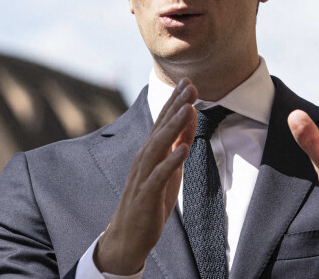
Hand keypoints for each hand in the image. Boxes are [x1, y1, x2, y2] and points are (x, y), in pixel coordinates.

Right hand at [94, 78, 197, 274]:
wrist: (128, 236)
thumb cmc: (151, 199)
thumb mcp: (171, 168)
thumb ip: (180, 143)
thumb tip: (191, 120)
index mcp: (151, 150)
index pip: (163, 120)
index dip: (175, 101)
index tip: (187, 82)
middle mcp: (145, 157)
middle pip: (161, 127)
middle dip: (176, 106)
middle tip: (189, 86)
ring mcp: (144, 174)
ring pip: (159, 145)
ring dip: (174, 126)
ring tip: (188, 108)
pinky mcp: (146, 194)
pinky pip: (159, 175)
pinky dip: (171, 161)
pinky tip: (183, 149)